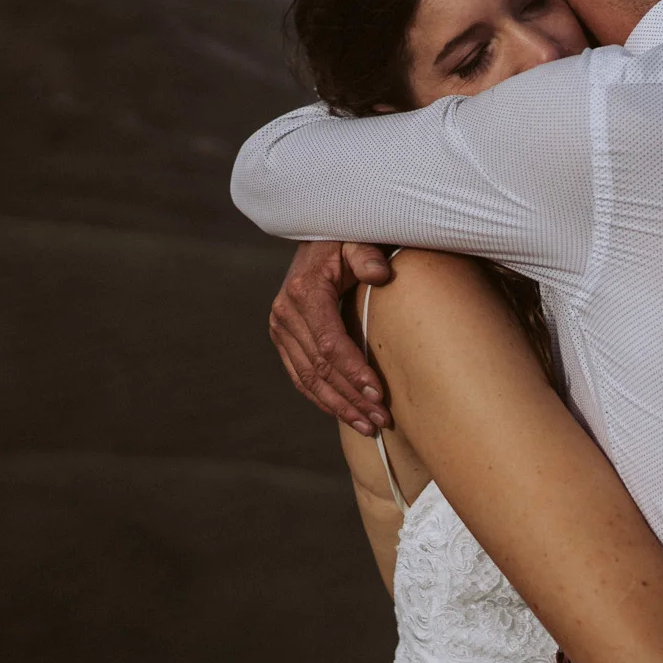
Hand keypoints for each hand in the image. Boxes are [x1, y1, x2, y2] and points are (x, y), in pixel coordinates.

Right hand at [268, 240, 394, 433]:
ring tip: (369, 427)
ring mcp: (281, 327)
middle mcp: (286, 313)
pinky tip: (346, 414)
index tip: (378, 394)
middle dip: (352, 398)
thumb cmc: (346, 239)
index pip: (330, 342)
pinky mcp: (283, 337)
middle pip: (320, 368)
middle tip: (382, 420)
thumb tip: (380, 275)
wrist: (317, 236)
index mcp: (305, 291)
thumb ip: (367, 256)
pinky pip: (300, 376)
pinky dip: (322, 398)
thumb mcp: (358, 239)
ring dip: (338, 406)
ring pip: (308, 379)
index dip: (354, 371)